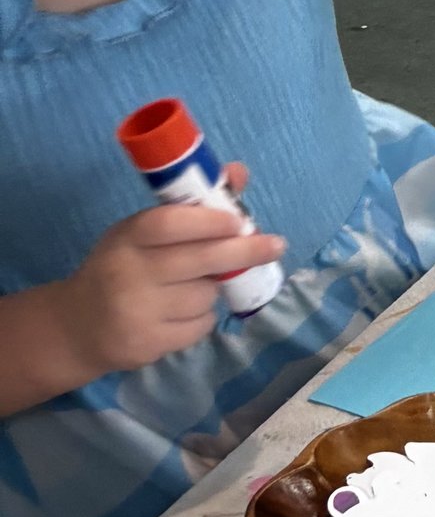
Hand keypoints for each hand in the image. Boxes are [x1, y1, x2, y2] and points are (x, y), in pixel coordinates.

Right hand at [59, 176, 281, 377]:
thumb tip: (239, 171)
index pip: (170, 224)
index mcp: (127, 237)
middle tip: (276, 245)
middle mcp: (129, 273)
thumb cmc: (121, 267)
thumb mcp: (142, 232)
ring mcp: (137, 313)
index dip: (208, 222)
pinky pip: (199, 327)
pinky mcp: (147, 345)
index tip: (239, 221)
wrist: (77, 327)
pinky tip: (180, 313)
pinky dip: (201, 318)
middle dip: (244, 251)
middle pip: (200, 260)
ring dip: (212, 290)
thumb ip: (190, 206)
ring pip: (205, 296)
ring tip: (190, 286)